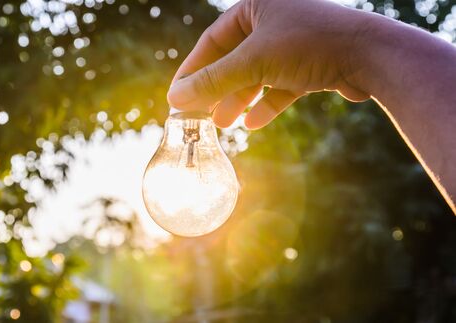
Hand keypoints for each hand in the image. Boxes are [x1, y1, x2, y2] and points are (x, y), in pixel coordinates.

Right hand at [167, 0, 371, 128]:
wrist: (370, 56)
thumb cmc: (309, 45)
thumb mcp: (253, 61)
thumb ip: (213, 80)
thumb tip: (175, 97)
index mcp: (255, 6)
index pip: (212, 41)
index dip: (193, 70)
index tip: (177, 95)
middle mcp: (272, 20)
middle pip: (233, 60)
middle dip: (217, 89)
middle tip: (200, 114)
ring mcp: (292, 43)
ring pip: (256, 75)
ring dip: (240, 99)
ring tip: (224, 123)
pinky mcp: (309, 64)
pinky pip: (280, 85)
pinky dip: (267, 103)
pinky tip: (253, 123)